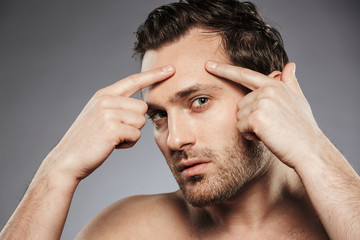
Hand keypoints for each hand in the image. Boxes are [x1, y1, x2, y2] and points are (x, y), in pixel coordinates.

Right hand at [47, 66, 174, 180]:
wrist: (67, 159)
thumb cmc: (88, 140)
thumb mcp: (99, 115)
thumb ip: (117, 106)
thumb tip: (141, 107)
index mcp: (104, 94)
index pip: (134, 80)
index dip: (154, 75)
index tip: (171, 69)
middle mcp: (106, 100)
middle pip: (143, 107)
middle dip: (136, 122)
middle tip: (117, 131)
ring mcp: (108, 113)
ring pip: (141, 122)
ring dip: (131, 134)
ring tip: (113, 138)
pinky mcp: (112, 128)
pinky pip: (136, 136)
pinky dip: (128, 144)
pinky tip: (112, 145)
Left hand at [205, 61, 323, 167]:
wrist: (309, 149)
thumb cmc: (303, 128)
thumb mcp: (298, 100)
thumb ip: (290, 82)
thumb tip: (289, 65)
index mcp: (274, 84)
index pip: (244, 74)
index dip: (225, 70)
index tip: (208, 65)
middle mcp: (267, 90)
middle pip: (240, 104)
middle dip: (250, 117)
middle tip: (270, 126)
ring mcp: (262, 102)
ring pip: (239, 116)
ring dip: (250, 128)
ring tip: (270, 131)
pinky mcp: (256, 117)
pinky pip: (240, 127)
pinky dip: (250, 136)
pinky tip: (266, 137)